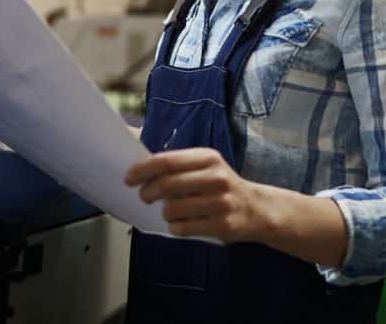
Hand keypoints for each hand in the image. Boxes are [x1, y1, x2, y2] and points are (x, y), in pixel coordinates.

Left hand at [125, 147, 265, 241]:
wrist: (256, 208)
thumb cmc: (221, 185)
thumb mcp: (206, 166)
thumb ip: (178, 166)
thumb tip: (140, 170)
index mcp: (208, 158)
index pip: (167, 161)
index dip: (143, 170)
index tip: (128, 178)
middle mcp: (216, 178)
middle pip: (167, 185)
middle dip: (147, 192)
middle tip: (145, 196)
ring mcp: (221, 202)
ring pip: (172, 210)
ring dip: (164, 212)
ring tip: (171, 211)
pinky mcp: (222, 225)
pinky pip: (183, 229)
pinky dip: (175, 227)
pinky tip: (182, 223)